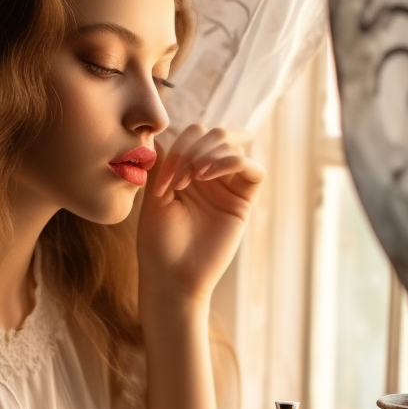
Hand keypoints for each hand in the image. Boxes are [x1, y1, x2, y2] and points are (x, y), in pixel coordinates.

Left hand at [138, 124, 264, 306]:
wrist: (172, 276)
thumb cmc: (158, 243)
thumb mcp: (154, 196)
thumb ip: (163, 163)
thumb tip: (162, 132)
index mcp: (186, 172)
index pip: (192, 135)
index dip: (179, 145)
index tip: (161, 177)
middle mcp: (209, 176)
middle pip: (215, 134)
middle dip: (194, 147)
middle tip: (177, 178)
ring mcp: (227, 188)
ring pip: (233, 145)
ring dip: (209, 152)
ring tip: (192, 177)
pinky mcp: (243, 202)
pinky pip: (253, 170)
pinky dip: (232, 161)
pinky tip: (207, 175)